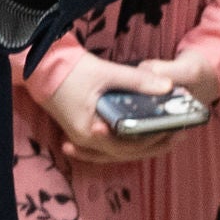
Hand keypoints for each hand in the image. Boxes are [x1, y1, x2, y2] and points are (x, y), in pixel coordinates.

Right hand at [32, 53, 192, 166]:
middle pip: (126, 152)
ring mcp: (83, 139)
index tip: (174, 130)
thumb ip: (138, 81)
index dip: (153, 139)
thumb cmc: (73, 71)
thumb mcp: (107, 73)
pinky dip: (125, 143)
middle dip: (153, 144)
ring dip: (141, 145)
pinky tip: (141, 139)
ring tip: (164, 137)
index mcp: (92, 131)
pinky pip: (108, 146)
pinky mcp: (82, 132)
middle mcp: (87, 141)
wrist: (42, 68)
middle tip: (176, 135)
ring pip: (118, 151)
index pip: (129, 145)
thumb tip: (168, 87)